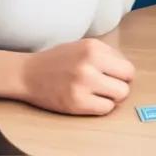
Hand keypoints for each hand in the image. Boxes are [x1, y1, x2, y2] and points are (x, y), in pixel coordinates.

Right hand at [0, 39, 134, 114]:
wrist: (28, 74)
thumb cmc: (59, 59)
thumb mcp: (85, 46)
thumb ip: (107, 54)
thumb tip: (127, 70)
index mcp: (94, 48)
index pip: (127, 66)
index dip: (123, 73)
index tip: (115, 76)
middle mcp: (90, 64)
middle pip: (126, 82)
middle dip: (121, 85)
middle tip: (109, 86)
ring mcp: (82, 85)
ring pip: (119, 96)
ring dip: (112, 97)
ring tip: (100, 93)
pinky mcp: (75, 103)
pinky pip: (104, 109)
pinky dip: (102, 107)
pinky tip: (92, 101)